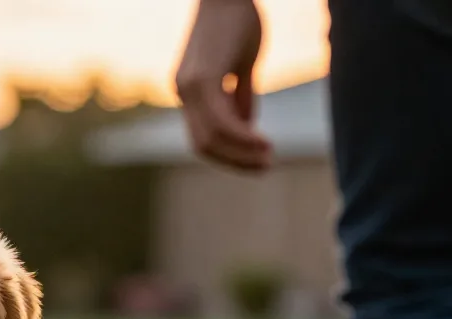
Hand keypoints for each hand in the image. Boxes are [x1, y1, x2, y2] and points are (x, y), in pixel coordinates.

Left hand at [175, 0, 272, 171]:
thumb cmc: (240, 18)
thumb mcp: (242, 63)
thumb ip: (240, 94)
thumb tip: (246, 124)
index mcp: (188, 91)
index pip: (202, 137)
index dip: (228, 154)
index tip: (256, 160)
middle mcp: (182, 91)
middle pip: (203, 145)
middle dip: (234, 162)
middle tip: (265, 167)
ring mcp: (188, 86)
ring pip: (210, 138)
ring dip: (240, 154)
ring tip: (268, 157)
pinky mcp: (201, 79)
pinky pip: (220, 121)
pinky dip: (241, 137)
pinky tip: (262, 142)